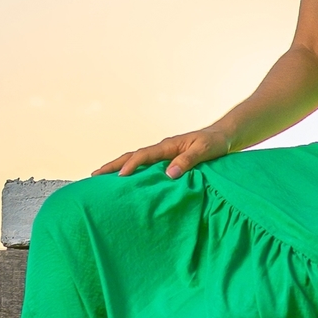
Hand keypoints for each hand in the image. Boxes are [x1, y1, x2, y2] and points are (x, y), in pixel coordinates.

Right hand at [93, 128, 232, 180]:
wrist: (222, 137)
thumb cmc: (215, 143)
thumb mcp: (204, 151)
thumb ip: (188, 160)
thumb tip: (169, 174)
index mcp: (169, 145)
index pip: (144, 155)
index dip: (131, 165)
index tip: (120, 177)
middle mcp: (162, 148)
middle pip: (132, 156)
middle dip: (113, 165)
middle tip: (94, 175)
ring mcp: (162, 154)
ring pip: (135, 160)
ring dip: (118, 167)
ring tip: (101, 178)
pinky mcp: (166, 160)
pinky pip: (144, 165)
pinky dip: (131, 170)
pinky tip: (125, 180)